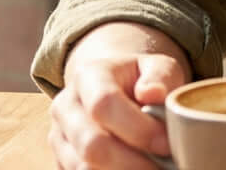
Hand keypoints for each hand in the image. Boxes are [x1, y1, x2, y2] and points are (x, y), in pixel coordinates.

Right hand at [49, 53, 186, 168]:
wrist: (115, 88)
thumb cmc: (141, 79)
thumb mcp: (157, 66)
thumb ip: (160, 76)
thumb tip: (154, 93)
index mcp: (88, 75)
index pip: (104, 104)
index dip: (137, 128)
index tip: (166, 143)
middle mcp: (66, 107)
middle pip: (91, 145)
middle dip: (131, 162)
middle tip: (164, 167)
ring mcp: (58, 138)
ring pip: (83, 169)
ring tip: (153, 169)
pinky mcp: (60, 162)